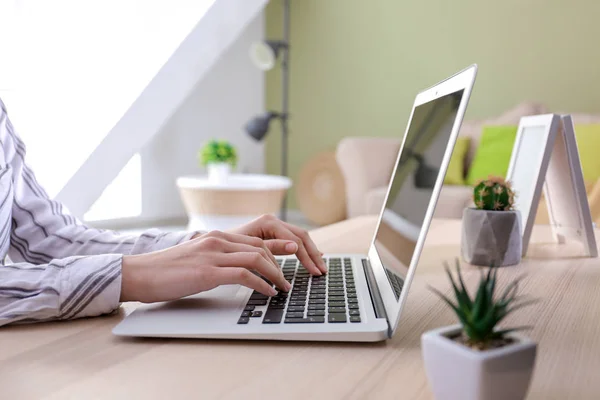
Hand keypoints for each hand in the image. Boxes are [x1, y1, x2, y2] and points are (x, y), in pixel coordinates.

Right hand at [120, 231, 292, 302]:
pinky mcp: (207, 271)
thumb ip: (218, 259)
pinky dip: (261, 284)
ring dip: (275, 275)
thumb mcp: (197, 259)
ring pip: (257, 258)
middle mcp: (217, 240)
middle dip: (281, 264)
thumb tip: (239, 272)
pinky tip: (267, 293)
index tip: (290, 262)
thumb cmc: (166, 271)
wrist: (139, 274)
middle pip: (261, 248)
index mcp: (216, 236)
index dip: (277, 251)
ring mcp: (212, 254)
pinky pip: (244, 274)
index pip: (256, 240)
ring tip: (282, 288)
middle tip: (289, 281)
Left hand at [226, 214, 326, 275]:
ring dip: (311, 253)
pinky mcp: (273, 233)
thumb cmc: (226, 248)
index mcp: (268, 222)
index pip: (295, 240)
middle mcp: (273, 221)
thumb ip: (272, 248)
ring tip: (320, 268)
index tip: (313, 272)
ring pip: (300, 238)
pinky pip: (293, 240)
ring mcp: (274, 226)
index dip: (306, 257)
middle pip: (301, 236)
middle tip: (322, 272)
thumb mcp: (248, 250)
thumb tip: (294, 248)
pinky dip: (304, 250)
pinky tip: (313, 257)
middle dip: (313, 255)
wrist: (211, 245)